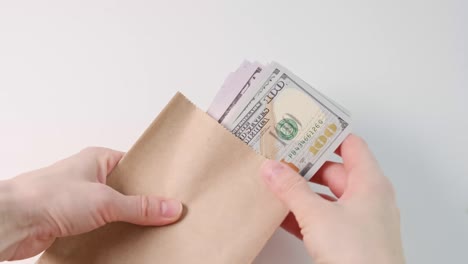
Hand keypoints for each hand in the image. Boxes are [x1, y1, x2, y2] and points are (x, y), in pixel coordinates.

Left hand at [0, 147, 182, 260]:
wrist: (13, 221)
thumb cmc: (47, 196)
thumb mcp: (105, 200)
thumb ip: (139, 207)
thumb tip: (169, 208)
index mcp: (99, 160)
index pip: (135, 165)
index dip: (153, 178)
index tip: (172, 191)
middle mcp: (90, 177)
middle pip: (126, 189)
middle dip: (143, 203)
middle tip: (164, 213)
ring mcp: (81, 199)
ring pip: (114, 209)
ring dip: (127, 220)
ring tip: (149, 229)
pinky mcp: (73, 220)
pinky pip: (101, 225)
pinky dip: (112, 233)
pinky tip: (125, 240)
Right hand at [261, 135, 404, 263]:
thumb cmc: (359, 255)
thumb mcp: (318, 216)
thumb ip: (292, 190)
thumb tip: (272, 169)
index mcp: (369, 183)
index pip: (350, 145)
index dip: (327, 134)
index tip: (303, 127)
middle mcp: (367, 198)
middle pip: (334, 170)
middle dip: (305, 165)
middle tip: (281, 156)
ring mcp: (358, 221)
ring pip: (326, 196)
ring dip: (301, 191)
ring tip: (275, 182)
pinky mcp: (348, 240)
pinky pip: (323, 219)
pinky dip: (303, 214)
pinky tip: (281, 213)